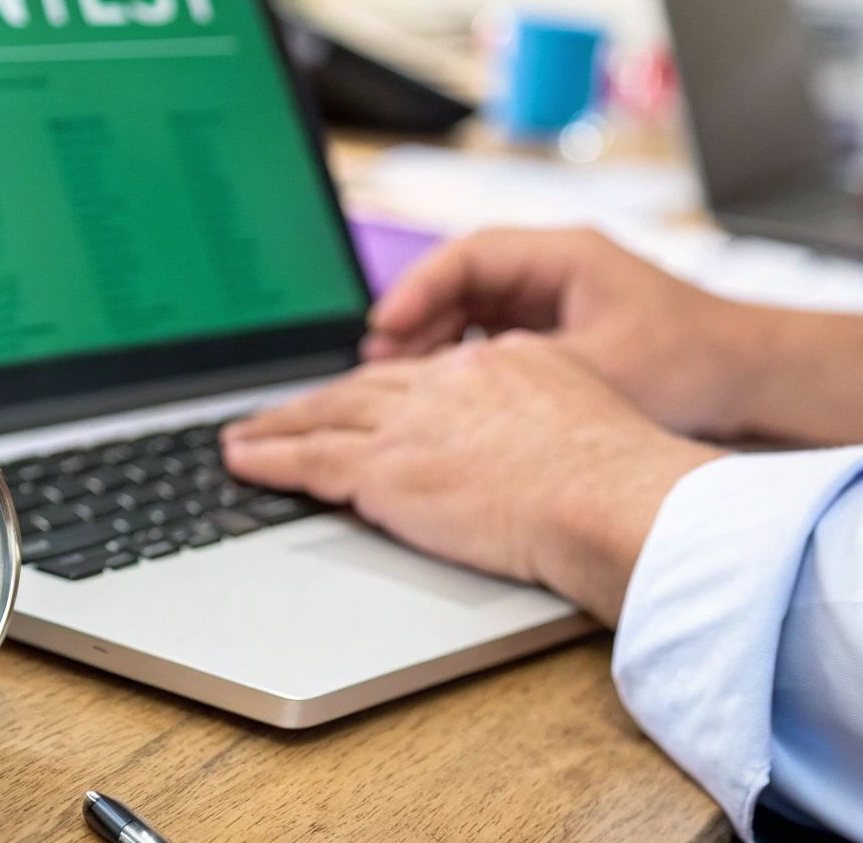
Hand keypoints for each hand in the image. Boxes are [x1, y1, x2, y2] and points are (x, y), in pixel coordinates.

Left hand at [222, 333, 722, 623]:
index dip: (382, 389)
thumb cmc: (622, 480)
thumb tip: (537, 433)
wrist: (611, 498)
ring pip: (325, 416)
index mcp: (499, 364)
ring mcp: (413, 422)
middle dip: (316, 401)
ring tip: (241, 438)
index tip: (359, 398)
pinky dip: (269, 458)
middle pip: (364, 386)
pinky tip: (243, 461)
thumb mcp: (589, 415)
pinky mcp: (387, 468)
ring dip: (277, 427)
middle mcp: (448, 382)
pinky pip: (310, 459)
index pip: (422, 375)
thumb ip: (550, 412)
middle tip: (277, 412)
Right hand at [362, 227, 759, 439]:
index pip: (469, 256)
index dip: (418, 289)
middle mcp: (556, 268)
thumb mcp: (602, 369)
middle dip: (416, 321)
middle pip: (461, 282)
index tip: (385, 325)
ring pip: (473, 312)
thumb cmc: (695, 362)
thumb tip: (454, 389)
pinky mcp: (562, 333)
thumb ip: (526, 372)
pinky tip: (446, 397)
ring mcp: (558, 299)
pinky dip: (466, 363)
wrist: (756, 377)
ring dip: (436, 344)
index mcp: (565, 254)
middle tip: (376, 363)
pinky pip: (495, 338)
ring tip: (399, 384)